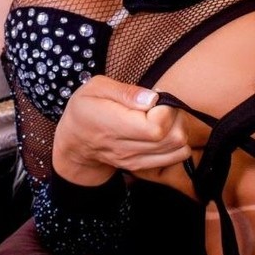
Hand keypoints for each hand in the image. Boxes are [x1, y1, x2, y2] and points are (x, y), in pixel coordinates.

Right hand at [53, 76, 189, 186]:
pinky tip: (163, 130)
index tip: (156, 96)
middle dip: (176, 116)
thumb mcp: (96, 88)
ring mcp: (136, 160)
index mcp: (114, 126)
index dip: (165, 108)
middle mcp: (127, 148)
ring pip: (179, 149)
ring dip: (179, 129)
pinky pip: (176, 157)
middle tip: (162, 104)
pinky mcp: (143, 166)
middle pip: (173, 138)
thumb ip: (126, 91)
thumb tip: (153, 99)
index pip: (156, 126)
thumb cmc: (85, 109)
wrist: (75, 141)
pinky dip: (177, 142)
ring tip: (163, 116)